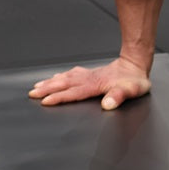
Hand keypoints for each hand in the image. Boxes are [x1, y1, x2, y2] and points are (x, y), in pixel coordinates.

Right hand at [28, 57, 150, 108]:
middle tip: (32, 94)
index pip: (73, 92)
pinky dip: (60, 76)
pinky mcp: (90, 74)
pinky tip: (56, 77)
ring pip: (65, 78)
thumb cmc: (134, 80)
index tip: (45, 101)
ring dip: (50, 82)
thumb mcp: (131, 91)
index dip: (59, 97)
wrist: (136, 64)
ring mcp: (88, 75)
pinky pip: (71, 74)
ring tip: (37, 87)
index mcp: (96, 85)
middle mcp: (89, 79)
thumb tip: (107, 104)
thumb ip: (118, 97)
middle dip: (47, 89)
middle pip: (64, 84)